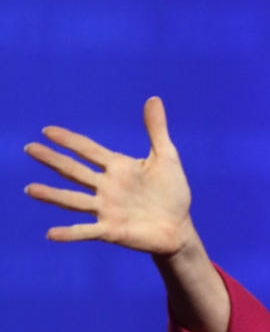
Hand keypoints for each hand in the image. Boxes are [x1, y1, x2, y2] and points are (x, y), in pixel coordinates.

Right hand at [25, 97, 194, 254]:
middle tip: (30, 148)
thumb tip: (153, 98)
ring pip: (74, 200)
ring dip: (52, 195)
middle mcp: (107, 187)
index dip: (69, 140)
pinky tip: (51, 233)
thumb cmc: (172, 192)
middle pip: (74, 170)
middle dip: (53, 159)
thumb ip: (157, 130)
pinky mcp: (111, 230)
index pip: (88, 150)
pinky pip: (87, 231)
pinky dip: (70, 232)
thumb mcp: (167, 157)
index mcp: (118, 168)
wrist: (179, 227)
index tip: (47, 130)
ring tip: (29, 189)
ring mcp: (106, 209)